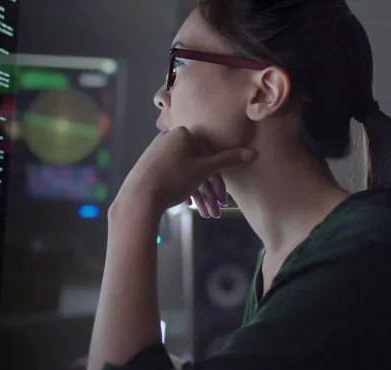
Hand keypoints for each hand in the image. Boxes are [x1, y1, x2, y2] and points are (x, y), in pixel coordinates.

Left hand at [116, 127, 254, 214]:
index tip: (223, 199)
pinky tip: (188, 205)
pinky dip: (184, 189)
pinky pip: (173, 175)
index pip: (210, 154)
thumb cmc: (173, 179)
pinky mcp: (150, 165)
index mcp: (183, 133)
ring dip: (199, 195)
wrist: (138, 196)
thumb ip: (228, 160)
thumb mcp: (204, 170)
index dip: (219, 180)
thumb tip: (251, 152)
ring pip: (186, 173)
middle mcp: (170, 138)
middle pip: (198, 165)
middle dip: (209, 191)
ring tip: (205, 214)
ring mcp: (158, 151)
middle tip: (215, 211)